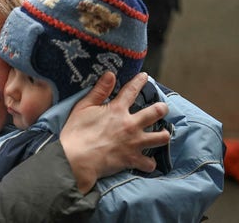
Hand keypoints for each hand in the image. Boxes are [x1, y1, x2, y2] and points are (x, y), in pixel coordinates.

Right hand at [60, 72, 169, 193]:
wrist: (75, 159)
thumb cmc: (76, 132)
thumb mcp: (83, 107)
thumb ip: (99, 91)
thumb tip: (110, 74)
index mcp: (117, 109)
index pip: (132, 90)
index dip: (139, 81)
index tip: (145, 76)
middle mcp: (130, 124)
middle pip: (156, 112)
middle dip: (162, 108)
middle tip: (162, 108)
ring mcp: (134, 143)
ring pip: (161, 137)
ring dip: (163, 135)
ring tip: (162, 134)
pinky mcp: (132, 159)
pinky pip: (149, 163)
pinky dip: (148, 163)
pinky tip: (147, 161)